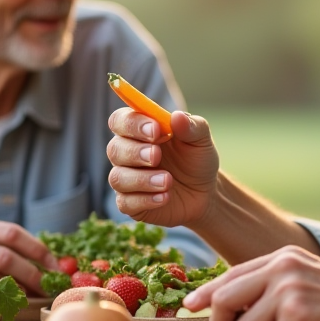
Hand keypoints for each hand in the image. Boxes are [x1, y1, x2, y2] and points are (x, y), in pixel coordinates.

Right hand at [0, 215, 56, 294]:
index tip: (55, 266)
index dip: (39, 251)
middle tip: (48, 286)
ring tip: (33, 295)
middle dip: (34, 274)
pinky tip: (10, 303)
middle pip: (8, 258)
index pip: (14, 234)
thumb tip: (44, 263)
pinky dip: (1, 299)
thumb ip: (0, 244)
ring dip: (20, 289)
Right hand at [107, 108, 218, 228]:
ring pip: (118, 177)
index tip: (155, 129)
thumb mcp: (201, 140)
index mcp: (139, 130)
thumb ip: (192, 126)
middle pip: (114, 149)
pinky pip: (125, 202)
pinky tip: (165, 197)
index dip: (132, 124)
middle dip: (135, 152)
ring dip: (142, 179)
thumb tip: (177, 116)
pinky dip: (145, 200)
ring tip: (167, 181)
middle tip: (156, 156)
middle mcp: (127, 153)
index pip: (120, 120)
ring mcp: (127, 179)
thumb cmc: (197, 160)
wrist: (204, 194)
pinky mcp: (130, 203)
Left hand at [181, 246, 319, 320]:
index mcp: (283, 257)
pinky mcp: (298, 316)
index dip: (208, 293)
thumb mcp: (307, 280)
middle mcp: (283, 268)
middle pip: (226, 299)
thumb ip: (273, 286)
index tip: (191, 306)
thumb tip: (228, 307)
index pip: (232, 274)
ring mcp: (290, 290)